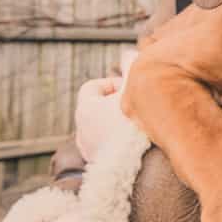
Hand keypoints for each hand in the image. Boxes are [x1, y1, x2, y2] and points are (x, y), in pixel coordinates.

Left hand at [75, 49, 138, 163]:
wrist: (138, 168)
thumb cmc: (134, 125)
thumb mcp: (135, 88)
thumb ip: (132, 66)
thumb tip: (129, 52)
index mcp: (85, 109)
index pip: (92, 87)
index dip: (112, 83)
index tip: (130, 88)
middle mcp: (81, 131)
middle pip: (97, 109)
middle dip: (116, 105)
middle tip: (138, 106)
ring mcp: (89, 152)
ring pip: (102, 130)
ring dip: (118, 126)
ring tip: (140, 127)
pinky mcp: (100, 168)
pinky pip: (108, 150)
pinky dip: (120, 145)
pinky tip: (140, 146)